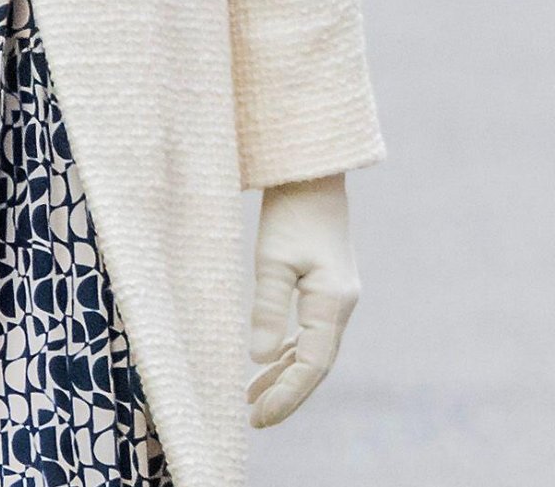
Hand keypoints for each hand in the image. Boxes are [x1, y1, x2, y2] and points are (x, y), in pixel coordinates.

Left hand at [247, 172, 360, 427]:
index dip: (286, 395)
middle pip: (315, 366)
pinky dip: (290, 353)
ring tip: (253, 400)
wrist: (312, 174)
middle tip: (254, 420)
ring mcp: (337, 297)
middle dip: (286, 394)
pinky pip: (310, 333)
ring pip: (313, 351)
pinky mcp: (327, 288)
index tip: (259, 417)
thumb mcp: (272, 259)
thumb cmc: (290, 212)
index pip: (311, 366)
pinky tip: (269, 363)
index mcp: (332, 302)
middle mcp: (341, 306)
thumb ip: (268, 308)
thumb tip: (259, 357)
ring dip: (286, 375)